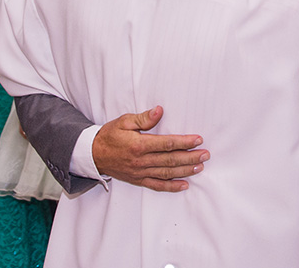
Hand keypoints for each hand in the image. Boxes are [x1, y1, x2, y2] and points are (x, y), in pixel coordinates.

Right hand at [92, 105, 209, 191]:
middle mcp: (141, 161)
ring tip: (200, 167)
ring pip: (167, 173)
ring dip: (185, 171)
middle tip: (206, 154)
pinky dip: (171, 186)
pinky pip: (157, 185)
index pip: (166, 144)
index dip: (184, 142)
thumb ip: (143, 118)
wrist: (93, 155)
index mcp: (139, 145)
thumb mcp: (124, 121)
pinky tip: (184, 185)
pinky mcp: (138, 180)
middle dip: (190, 157)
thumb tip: (160, 111)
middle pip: (170, 160)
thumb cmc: (110, 135)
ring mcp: (140, 172)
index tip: (198, 139)